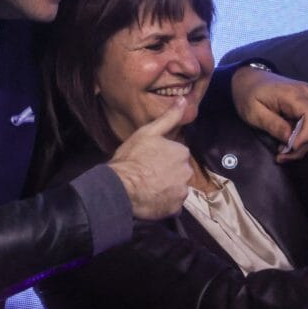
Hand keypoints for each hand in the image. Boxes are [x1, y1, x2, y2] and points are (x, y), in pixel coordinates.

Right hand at [107, 97, 193, 219]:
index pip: (177, 154)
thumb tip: (183, 100)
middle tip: (148, 173)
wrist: (121, 187)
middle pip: (179, 172)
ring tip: (148, 187)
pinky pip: (172, 204)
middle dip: (167, 173)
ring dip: (166, 188)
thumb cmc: (132, 158)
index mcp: (181, 152)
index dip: (163, 156)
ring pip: (176, 188)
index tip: (149, 159)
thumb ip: (168, 117)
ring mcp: (182, 192)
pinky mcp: (175, 209)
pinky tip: (150, 198)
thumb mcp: (148, 132)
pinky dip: (164, 202)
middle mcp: (186, 172)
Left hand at [230, 65, 307, 161]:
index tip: (291, 149)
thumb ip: (273, 125)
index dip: (306, 136)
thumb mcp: (253, 112)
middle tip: (281, 156)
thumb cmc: (249, 95)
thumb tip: (291, 140)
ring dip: (302, 144)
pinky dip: (302, 136)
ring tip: (282, 151)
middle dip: (302, 146)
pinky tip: (288, 142)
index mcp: (294, 93)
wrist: (250, 79)